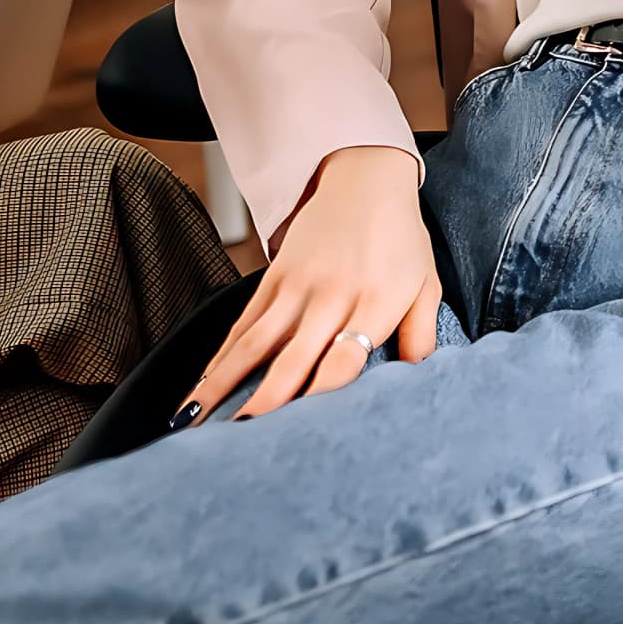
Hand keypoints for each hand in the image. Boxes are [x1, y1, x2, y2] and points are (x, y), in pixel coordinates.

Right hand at [180, 146, 440, 425]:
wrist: (366, 180)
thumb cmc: (401, 242)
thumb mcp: (426, 285)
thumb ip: (421, 334)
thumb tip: (415, 379)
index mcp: (376, 304)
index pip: (344, 361)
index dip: (321, 398)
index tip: (301, 433)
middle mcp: (333, 297)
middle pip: (292, 358)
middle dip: (263, 402)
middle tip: (239, 442)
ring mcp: (298, 286)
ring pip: (254, 343)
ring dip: (223, 384)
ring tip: (196, 423)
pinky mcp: (274, 277)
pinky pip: (243, 323)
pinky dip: (221, 357)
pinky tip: (201, 386)